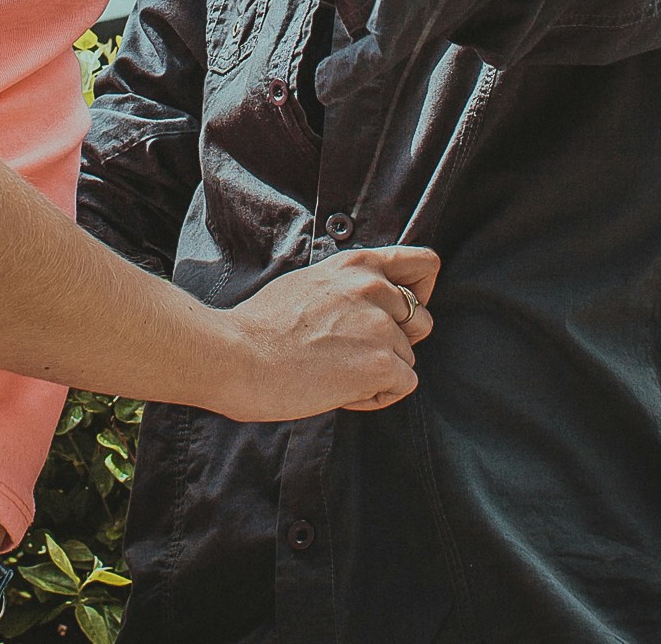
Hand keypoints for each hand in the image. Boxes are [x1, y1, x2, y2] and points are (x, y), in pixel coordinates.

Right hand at [210, 246, 440, 421]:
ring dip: (379, 372)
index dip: (421, 290)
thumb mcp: (310, 283)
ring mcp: (380, 326)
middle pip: (420, 322)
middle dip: (395, 342)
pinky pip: (402, 386)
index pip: (424, 264)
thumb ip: (348, 287)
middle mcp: (374, 288)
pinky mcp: (381, 363)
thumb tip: (368, 304)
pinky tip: (339, 391)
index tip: (404, 308)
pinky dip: (375, 396)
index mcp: (357, 265)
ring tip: (333, 372)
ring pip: (407, 359)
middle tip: (349, 353)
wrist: (236, 356)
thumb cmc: (260, 327)